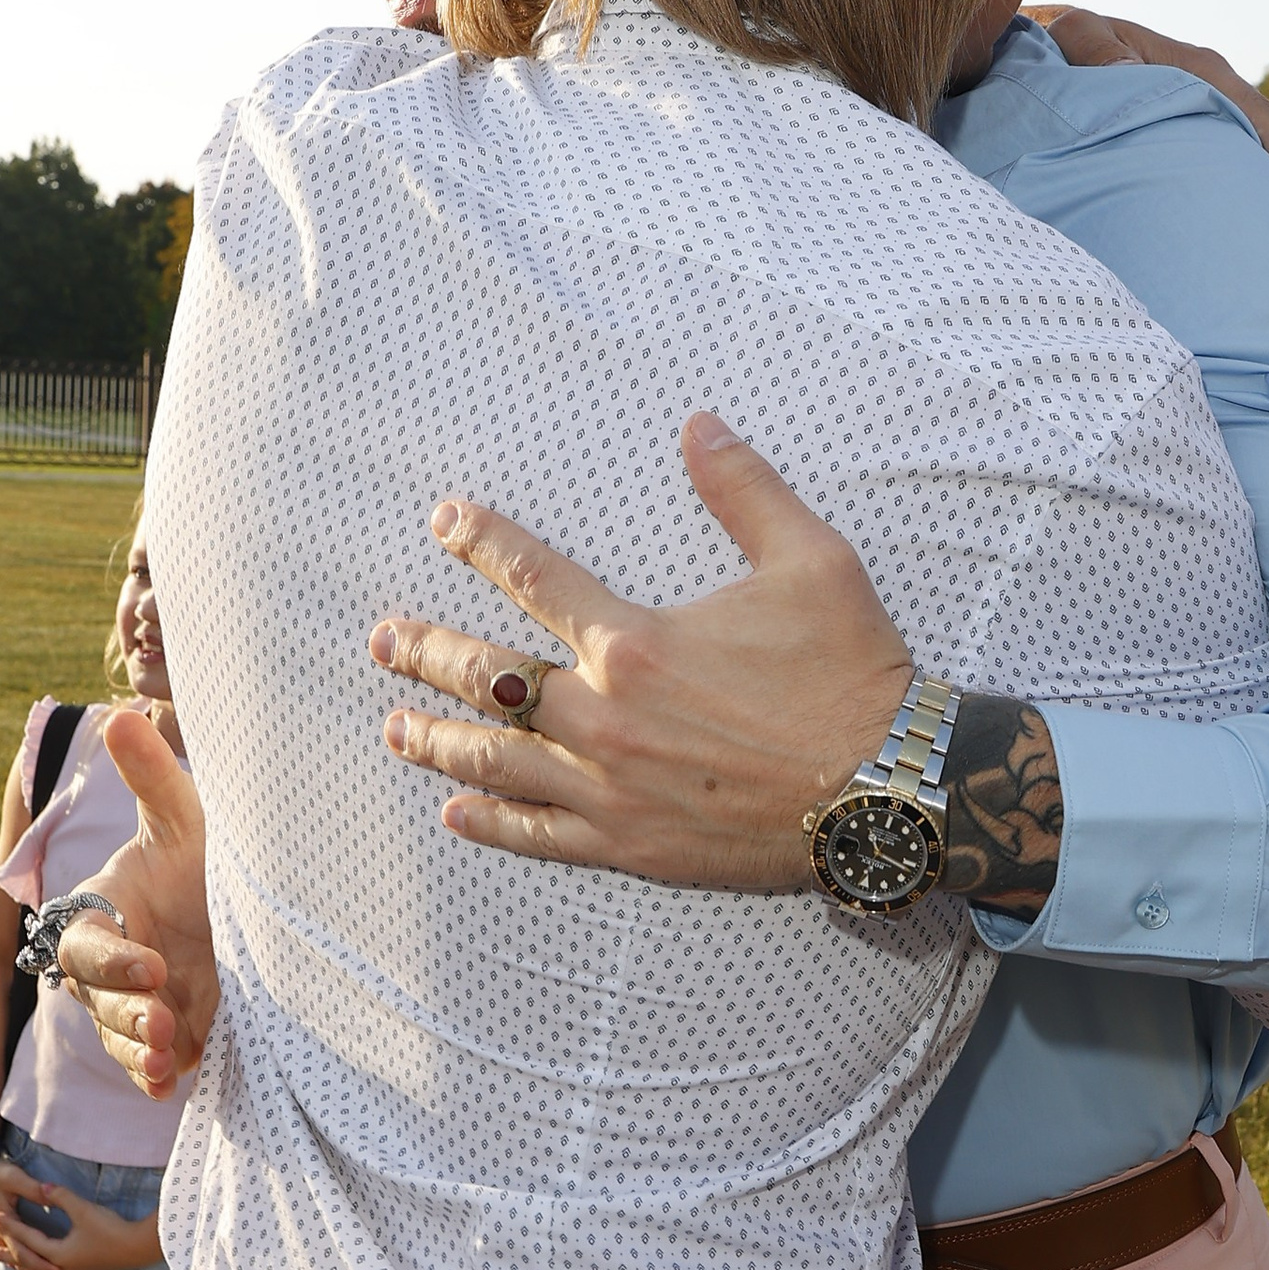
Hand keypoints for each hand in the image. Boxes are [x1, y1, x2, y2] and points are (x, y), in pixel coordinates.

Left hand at [0, 1172, 164, 1269]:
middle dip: (6, 1256)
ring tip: (7, 1261)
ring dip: (22, 1262)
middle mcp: (62, 1266)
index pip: (28, 1238)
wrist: (140, 1248)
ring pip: (40, 1268)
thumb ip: (60, 1197)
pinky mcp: (84, 1269)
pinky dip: (40, 1266)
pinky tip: (42, 1263)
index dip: (11, 1226)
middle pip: (27, 1261)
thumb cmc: (112, 1229)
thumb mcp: (84, 1210)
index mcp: (58, 1254)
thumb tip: (41, 1186)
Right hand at [54, 708, 216, 1095]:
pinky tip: (175, 1087)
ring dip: (140, 1054)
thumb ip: (153, 779)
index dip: (112, 960)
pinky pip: (151, 1068)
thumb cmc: (208, 857)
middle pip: (99, 1002)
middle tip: (166, 1025)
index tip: (152, 965)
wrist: (257, 909)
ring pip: (121, 1040)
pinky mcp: (173, 1039)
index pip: (88, 944)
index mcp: (106, 913)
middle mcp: (115, 966)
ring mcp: (139, 1008)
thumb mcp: (190, 821)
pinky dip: (157, 1080)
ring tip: (171, 1061)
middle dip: (127, 1016)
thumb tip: (121, 716)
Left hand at [368, 412, 912, 886]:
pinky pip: (542, 836)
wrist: (885, 793)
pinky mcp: (632, 846)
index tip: (443, 520)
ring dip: (437, 741)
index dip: (482, 541)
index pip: (533, 577)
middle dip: (427, 653)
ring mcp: (612, 789)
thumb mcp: (812, 561)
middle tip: (383, 640)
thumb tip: (701, 423)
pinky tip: (457, 813)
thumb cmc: (852, 674)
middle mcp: (605, 717)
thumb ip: (744, 491)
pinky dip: (492, 824)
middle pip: (490, 680)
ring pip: (497, 762)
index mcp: (636, 642)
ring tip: (393, 728)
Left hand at [1032, 5, 1268, 185]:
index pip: (1249, 106)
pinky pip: (1224, 154)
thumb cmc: (1069, 42)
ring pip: (1245, 146)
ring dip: (1263, 179)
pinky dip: (1239, 179)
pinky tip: (1248, 213)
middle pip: (1260, 131)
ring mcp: (1201, 109)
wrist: (1056, 44)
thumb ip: (1102, 53)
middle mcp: (1208, 87)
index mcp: (1194, 66)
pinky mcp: (1188, 130)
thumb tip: (1132, 76)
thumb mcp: (1081, 37)